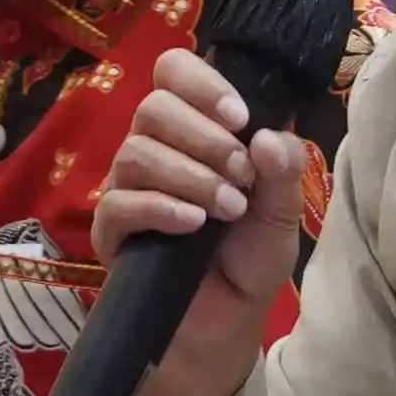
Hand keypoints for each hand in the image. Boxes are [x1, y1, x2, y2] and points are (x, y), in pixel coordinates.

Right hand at [93, 50, 311, 395]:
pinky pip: (118, 204)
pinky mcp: (111, 232)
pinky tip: (192, 224)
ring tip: (226, 209)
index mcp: (194, 131)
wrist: (226, 323)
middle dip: (204, 137)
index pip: (174, 72)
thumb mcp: (281, 214)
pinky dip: (160, 208)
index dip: (201, 84)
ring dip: (190, 175)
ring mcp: (127, 189)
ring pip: (136, 153)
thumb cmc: (249, 259)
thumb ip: (283, 173)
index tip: (238, 116)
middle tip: (241, 176)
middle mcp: (155, 150)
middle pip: (153, 107)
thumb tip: (269, 135)